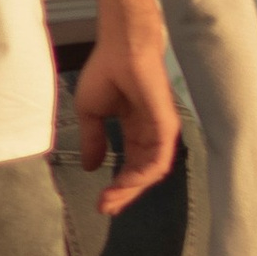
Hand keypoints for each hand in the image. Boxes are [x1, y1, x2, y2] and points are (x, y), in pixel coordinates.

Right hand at [72, 28, 179, 213]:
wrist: (120, 47)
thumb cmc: (106, 71)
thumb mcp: (91, 113)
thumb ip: (94, 141)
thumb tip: (90, 167)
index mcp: (136, 129)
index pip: (131, 165)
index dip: (117, 186)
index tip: (100, 202)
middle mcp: (151, 133)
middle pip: (142, 173)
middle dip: (123, 193)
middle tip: (105, 208)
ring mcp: (161, 130)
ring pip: (151, 171)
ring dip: (131, 189)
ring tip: (110, 199)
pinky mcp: (166, 125)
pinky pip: (158, 159)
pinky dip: (142, 175)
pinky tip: (124, 183)